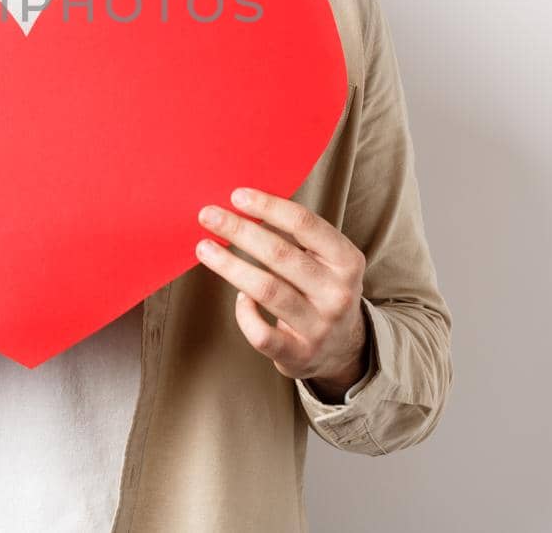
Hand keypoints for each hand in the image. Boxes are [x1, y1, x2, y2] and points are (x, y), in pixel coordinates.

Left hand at [195, 187, 368, 400]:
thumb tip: (243, 205)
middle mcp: (337, 293)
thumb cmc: (322, 290)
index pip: (306, 224)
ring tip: (204, 248)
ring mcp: (320, 326)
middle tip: (208, 215)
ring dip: (230, 265)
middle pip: (280, 255)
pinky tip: (240, 297)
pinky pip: (261, 332)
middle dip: (239, 230)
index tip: (236, 196)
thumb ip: (295, 236)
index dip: (269, 206)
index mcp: (347, 261)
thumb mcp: (326, 260)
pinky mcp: (299, 354)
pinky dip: (244, 312)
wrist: (343, 349)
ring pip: (267, 290)